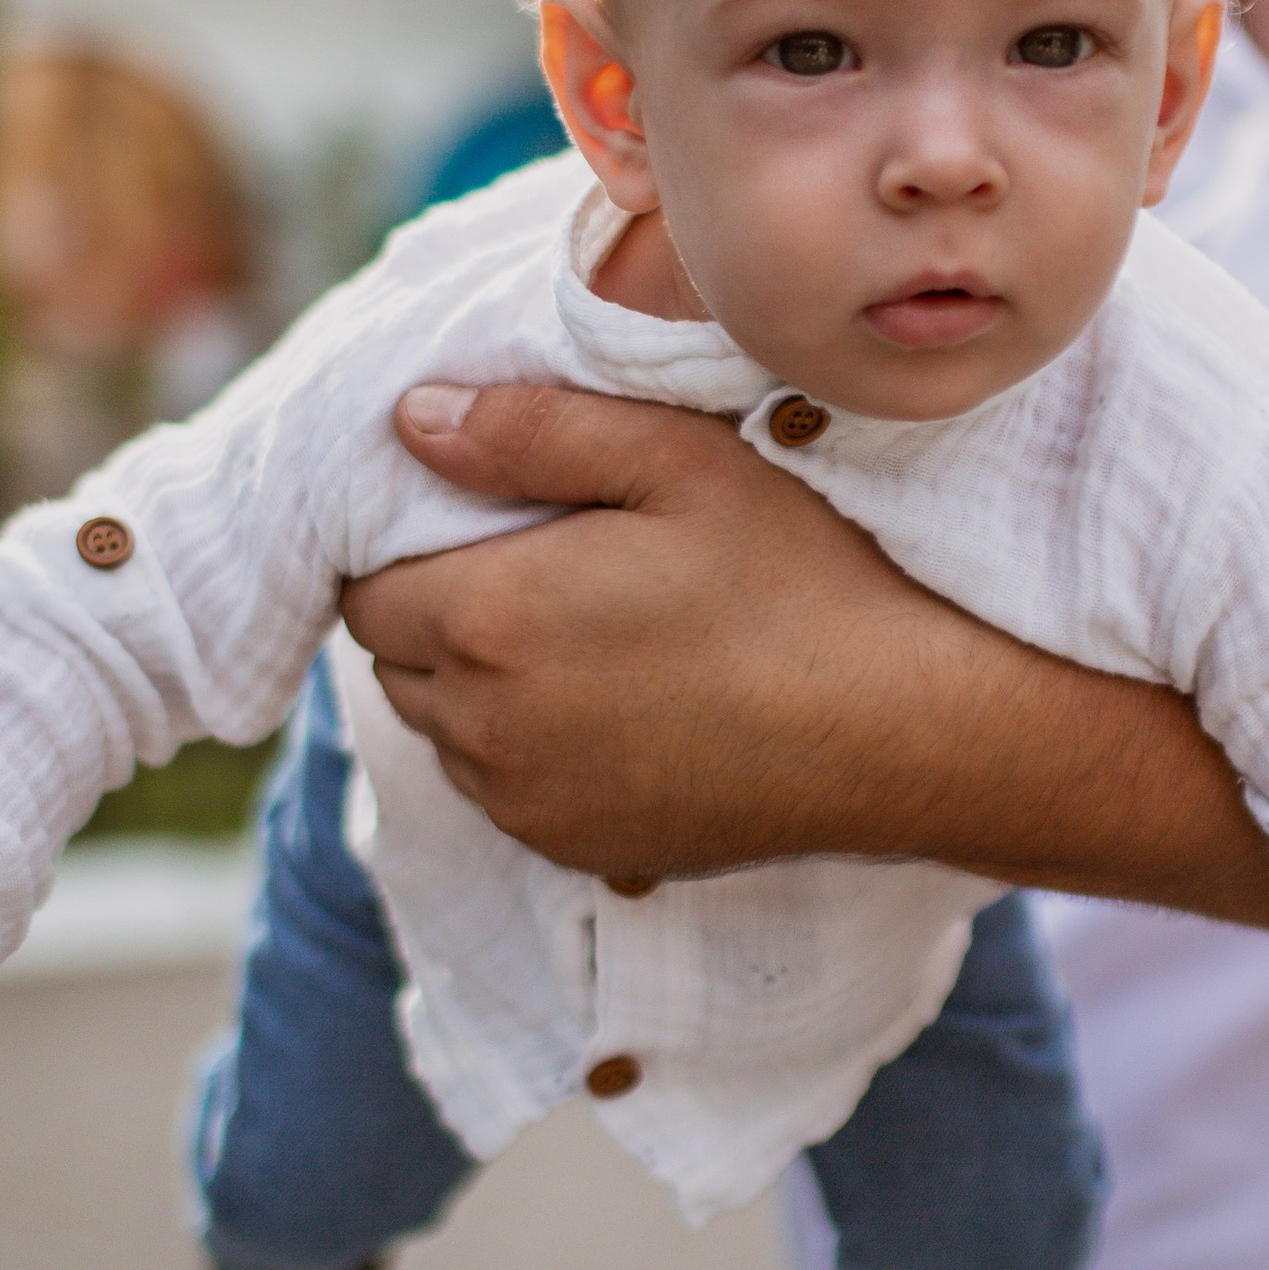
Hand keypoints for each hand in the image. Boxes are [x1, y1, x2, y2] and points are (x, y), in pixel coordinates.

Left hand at [340, 378, 1268, 912]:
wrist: (900, 734)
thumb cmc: (799, 582)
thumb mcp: (676, 465)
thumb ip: (530, 432)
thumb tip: (411, 418)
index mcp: (488, 620)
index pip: (367, 588)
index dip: (411, 545)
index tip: (484, 520)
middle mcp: (483, 728)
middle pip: (399, 663)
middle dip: (441, 613)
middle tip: (543, 568)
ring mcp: (527, 804)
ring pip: (448, 733)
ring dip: (482, 687)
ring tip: (589, 639)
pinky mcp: (578, 851)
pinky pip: (507, 793)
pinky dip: (532, 752)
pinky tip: (623, 709)